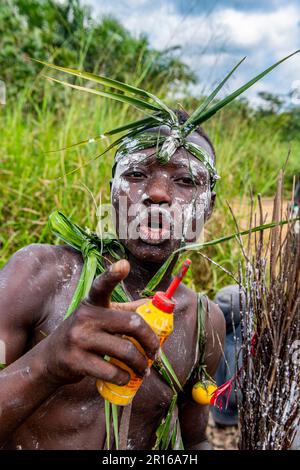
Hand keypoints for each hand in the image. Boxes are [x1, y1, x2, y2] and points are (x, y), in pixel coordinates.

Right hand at [42, 260, 158, 385]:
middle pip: (131, 324)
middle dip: (150, 342)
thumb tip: (155, 304)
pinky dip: (125, 377)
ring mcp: (79, 339)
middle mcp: (85, 317)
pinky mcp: (76, 361)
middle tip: (155, 354)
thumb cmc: (84, 334)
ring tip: (144, 370)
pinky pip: (112, 371)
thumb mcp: (99, 317)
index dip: (113, 275)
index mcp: (93, 303)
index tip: (124, 264)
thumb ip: (125, 311)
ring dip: (141, 365)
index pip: (102, 285)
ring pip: (125, 351)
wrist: (50, 358)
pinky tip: (127, 378)